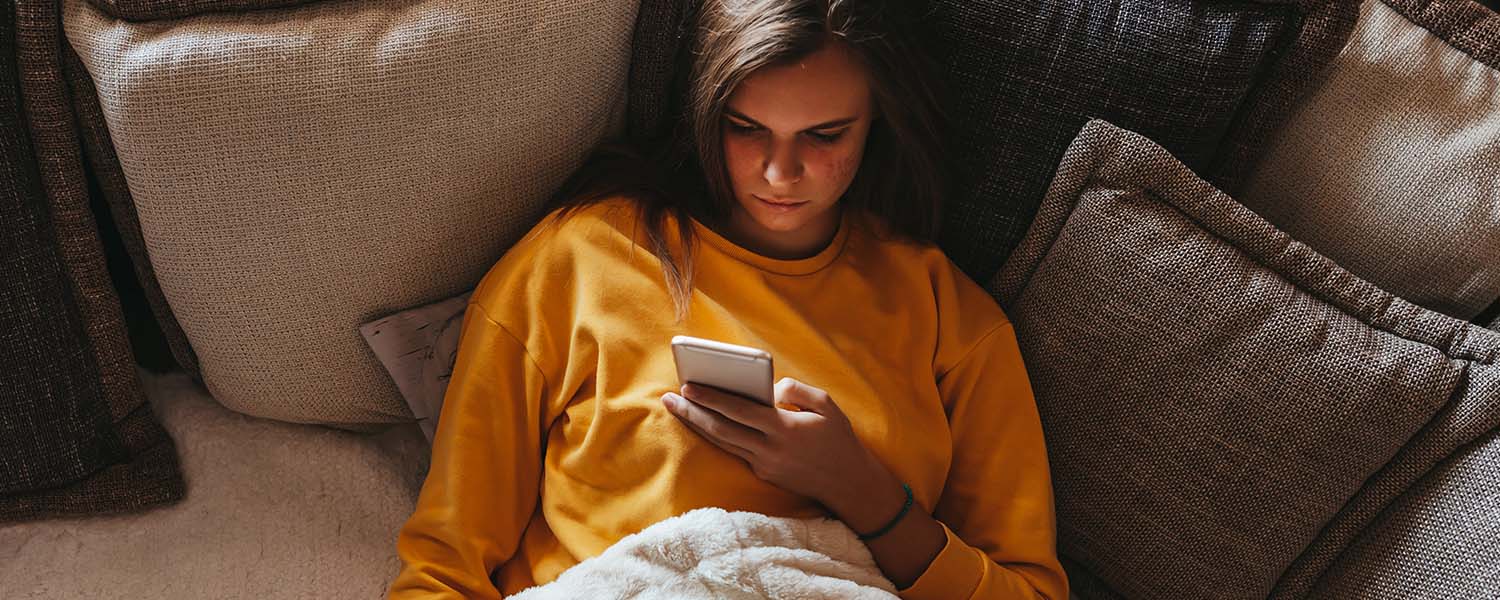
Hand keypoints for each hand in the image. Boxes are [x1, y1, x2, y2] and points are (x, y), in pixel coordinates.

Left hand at [661, 377, 896, 524]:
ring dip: (698, 425)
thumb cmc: (838, 438)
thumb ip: (796, 390)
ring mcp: (764, 465)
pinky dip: (719, 436)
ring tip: (679, 408)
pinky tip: (706, 423)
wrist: (849, 483)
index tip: (688, 386)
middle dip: (692, 412)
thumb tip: (770, 387)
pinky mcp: (764, 474)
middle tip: (670, 397)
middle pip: (721, 429)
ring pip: (723, 442)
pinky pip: (736, 451)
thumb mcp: (826, 405)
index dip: (710, 398)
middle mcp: (769, 450)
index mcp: (783, 428)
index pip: (738, 411)